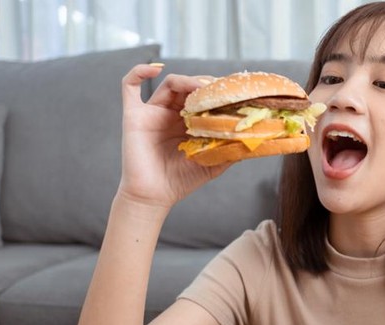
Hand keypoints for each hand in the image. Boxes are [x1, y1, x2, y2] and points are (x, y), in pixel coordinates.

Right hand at [118, 64, 229, 209]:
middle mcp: (171, 114)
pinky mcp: (133, 115)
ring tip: (199, 88)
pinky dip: (139, 71)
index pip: (203, 97)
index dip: (216, 91)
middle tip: (218, 90)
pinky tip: (155, 68)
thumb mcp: (214, 163)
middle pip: (188, 86)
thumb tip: (255, 137)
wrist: (153, 197)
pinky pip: (129, 86)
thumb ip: (231, 149)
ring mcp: (152, 113)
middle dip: (204, 85)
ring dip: (185, 80)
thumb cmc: (181, 181)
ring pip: (168, 83)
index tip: (232, 92)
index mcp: (188, 122)